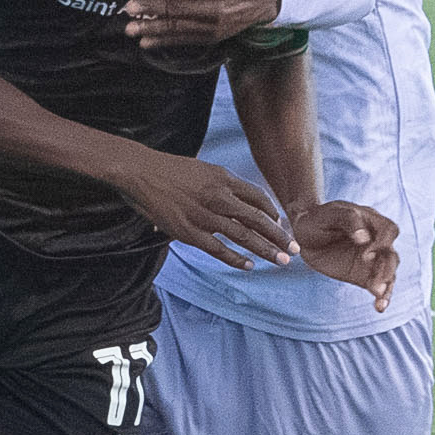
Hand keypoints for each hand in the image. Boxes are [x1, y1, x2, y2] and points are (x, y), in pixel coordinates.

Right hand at [115, 148, 296, 268]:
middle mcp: (220, 197)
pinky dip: (236, 259)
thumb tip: (237, 199)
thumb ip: (222, 184)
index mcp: (224, 179)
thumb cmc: (170, 170)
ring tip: (280, 260)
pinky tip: (249, 265)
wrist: (141, 172)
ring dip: (265, 250)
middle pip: (258, 219)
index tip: (282, 225)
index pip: (259, 198)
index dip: (274, 213)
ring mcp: (205, 216)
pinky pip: (219, 249)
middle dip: (279, 236)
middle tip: (294, 249)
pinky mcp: (189, 232)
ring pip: (244, 236)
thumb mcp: (203, 169)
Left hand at [123, 0, 281, 49]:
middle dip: (154, 10)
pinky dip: (164, 41)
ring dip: (153, 29)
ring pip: (179, 28)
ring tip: (131, 29)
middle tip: (130, 9)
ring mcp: (214, 26)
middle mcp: (218, 9)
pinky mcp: (211, 37)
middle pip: (182, 9)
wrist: (261, 1)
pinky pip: (184, 40)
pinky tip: (145, 42)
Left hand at [292, 200, 398, 310]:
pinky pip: (379, 287)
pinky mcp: (364, 276)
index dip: (382, 242)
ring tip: (379, 297)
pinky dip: (382, 297)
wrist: (305, 234)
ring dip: (386, 285)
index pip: (389, 230)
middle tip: (374, 282)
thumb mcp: (330, 214)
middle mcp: (376, 241)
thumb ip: (349, 221)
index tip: (367, 254)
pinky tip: (379, 307)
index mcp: (371, 221)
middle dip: (386, 269)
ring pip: (389, 272)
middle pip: (392, 255)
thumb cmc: (318, 219)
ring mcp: (372, 260)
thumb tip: (365, 238)